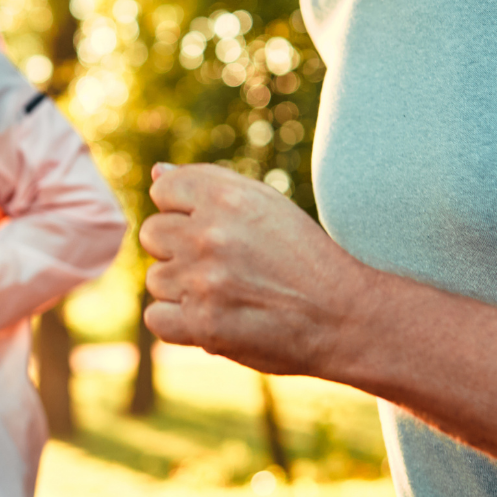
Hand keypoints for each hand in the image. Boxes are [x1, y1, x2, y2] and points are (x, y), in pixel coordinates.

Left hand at [139, 162, 369, 375]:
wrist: (344, 317)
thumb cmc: (303, 257)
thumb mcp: (266, 204)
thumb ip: (208, 184)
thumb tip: (156, 172)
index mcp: (225, 197)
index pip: (162, 190)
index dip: (181, 212)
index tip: (209, 230)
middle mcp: (210, 234)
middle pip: (152, 234)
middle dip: (177, 250)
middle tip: (220, 266)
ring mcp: (204, 281)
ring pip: (155, 278)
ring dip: (182, 289)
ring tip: (226, 294)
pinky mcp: (203, 324)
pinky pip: (156, 317)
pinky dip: (178, 323)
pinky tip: (211, 318)